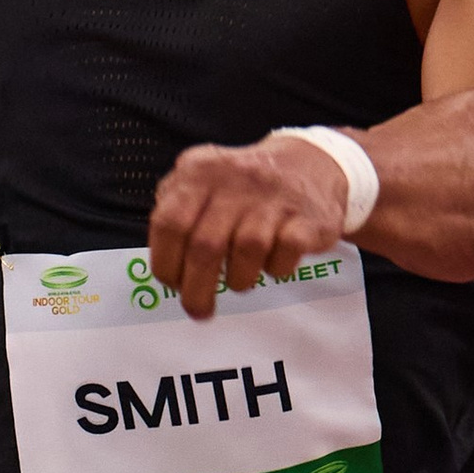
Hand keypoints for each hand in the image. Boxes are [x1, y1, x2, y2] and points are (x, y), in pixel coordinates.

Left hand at [147, 133, 351, 318]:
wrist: (311, 162)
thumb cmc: (246, 186)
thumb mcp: (202, 180)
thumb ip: (175, 210)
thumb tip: (162, 263)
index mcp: (200, 172)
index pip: (169, 224)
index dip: (167, 263)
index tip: (174, 285)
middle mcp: (234, 180)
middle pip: (205, 246)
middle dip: (197, 289)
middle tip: (199, 310)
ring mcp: (272, 198)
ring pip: (247, 251)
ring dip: (240, 279)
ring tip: (241, 279)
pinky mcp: (306, 217)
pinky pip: (285, 253)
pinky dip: (276, 269)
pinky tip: (273, 264)